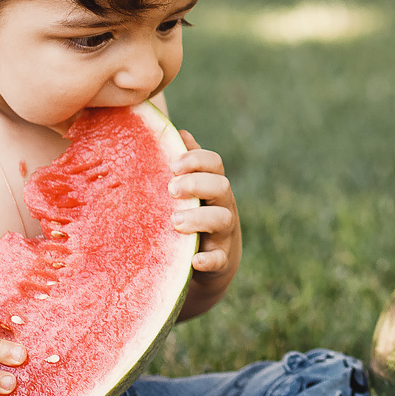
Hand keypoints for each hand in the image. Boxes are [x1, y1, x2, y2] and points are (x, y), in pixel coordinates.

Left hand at [170, 130, 241, 286]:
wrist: (208, 263)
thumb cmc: (193, 216)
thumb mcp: (190, 190)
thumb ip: (185, 164)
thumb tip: (178, 132)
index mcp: (213, 185)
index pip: (214, 163)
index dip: (196, 160)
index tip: (172, 166)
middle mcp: (222, 206)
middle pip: (221, 186)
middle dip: (196, 184)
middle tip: (171, 190)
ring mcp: (224, 234)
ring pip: (222, 219)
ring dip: (199, 218)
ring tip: (174, 222)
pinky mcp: (220, 261)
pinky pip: (219, 260)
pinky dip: (209, 260)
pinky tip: (194, 259)